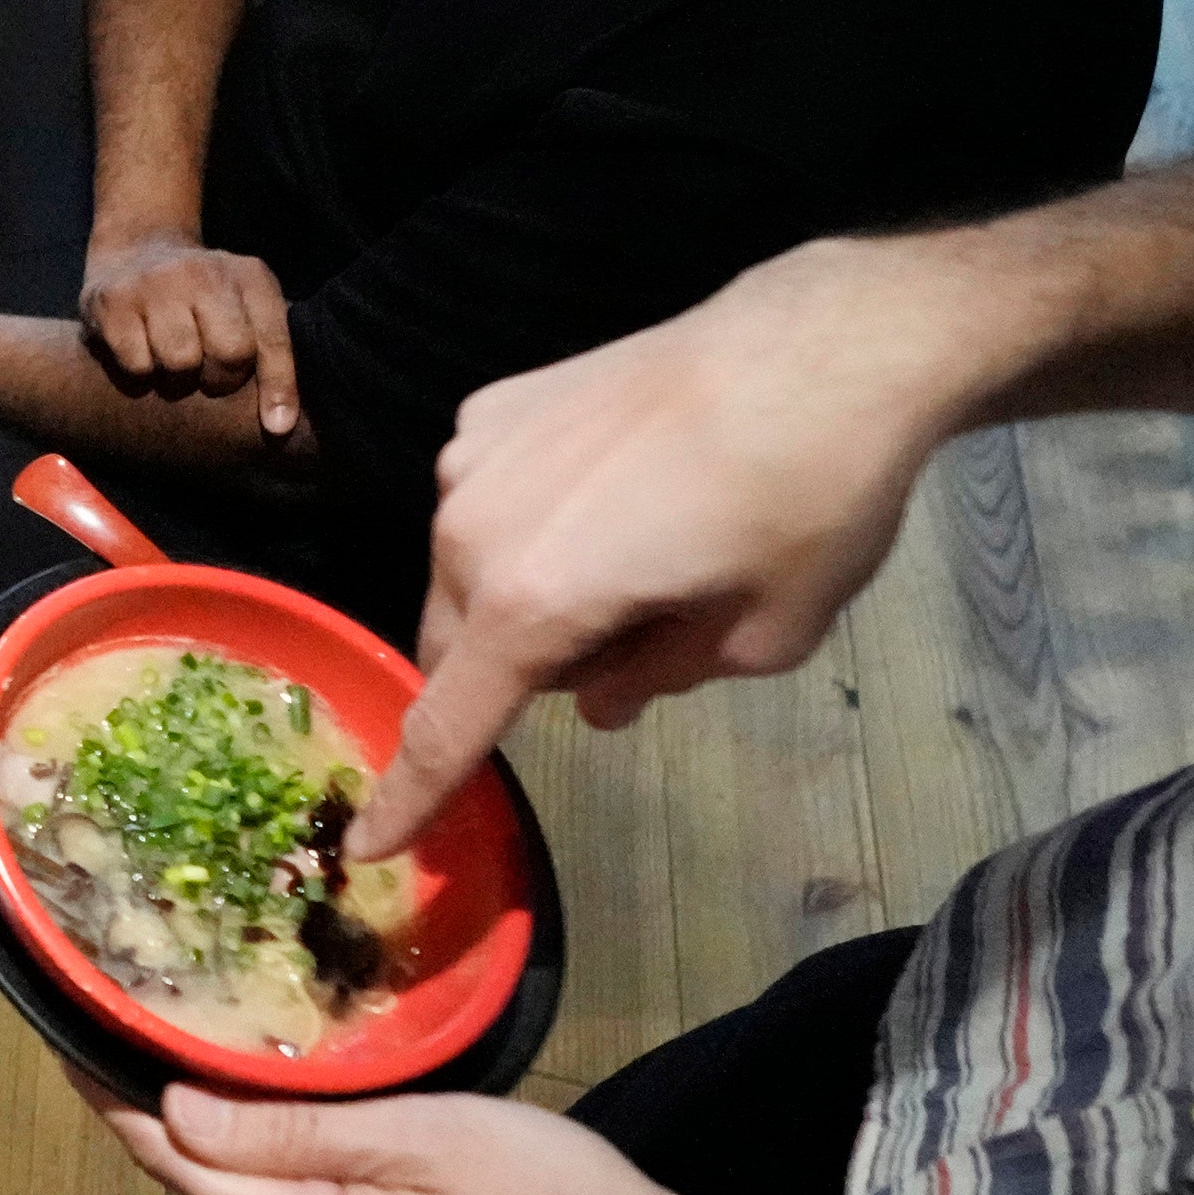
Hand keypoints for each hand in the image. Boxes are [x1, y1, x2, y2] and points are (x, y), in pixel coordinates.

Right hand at [76, 230, 297, 432]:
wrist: (137, 248)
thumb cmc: (202, 297)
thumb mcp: (246, 308)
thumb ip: (268, 353)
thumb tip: (280, 425)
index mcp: (248, 275)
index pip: (271, 339)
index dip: (279, 388)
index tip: (277, 427)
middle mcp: (204, 272)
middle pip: (229, 353)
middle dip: (219, 379)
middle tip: (204, 375)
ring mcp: (155, 282)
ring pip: (180, 362)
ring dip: (176, 378)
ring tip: (170, 363)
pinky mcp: (112, 300)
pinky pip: (137, 365)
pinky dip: (139, 373)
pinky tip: (139, 353)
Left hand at [93, 1079, 720, 1194]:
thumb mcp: (422, 1140)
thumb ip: (295, 1131)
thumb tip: (173, 1110)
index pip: (170, 1161)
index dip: (108, 1095)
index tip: (64, 1026)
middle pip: (196, 1175)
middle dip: (151, 1096)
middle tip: (124, 1001)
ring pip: (238, 1188)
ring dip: (207, 1120)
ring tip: (179, 1027)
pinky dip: (259, 1148)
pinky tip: (259, 1093)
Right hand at [359, 235, 979, 852]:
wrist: (825, 346)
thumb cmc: (808, 503)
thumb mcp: (758, 637)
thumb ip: (657, 680)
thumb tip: (600, 695)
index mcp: (531, 603)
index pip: (448, 728)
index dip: (410, 798)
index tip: (368, 847)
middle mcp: (471, 529)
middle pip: (456, 645)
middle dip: (512, 675)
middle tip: (625, 654)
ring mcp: (473, 455)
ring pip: (466, 570)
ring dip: (523, 594)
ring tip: (638, 554)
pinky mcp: (494, 406)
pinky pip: (485, 499)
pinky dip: (529, 523)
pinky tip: (616, 491)